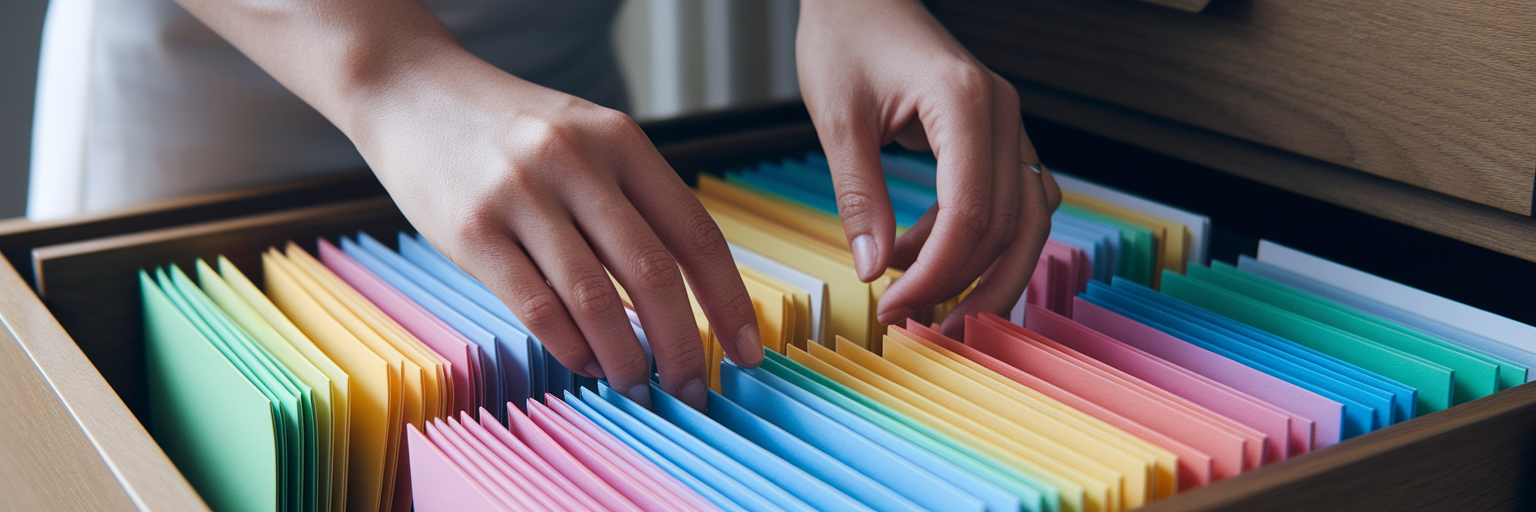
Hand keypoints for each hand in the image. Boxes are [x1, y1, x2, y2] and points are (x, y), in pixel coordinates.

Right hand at [348, 51, 762, 409]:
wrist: (412, 90)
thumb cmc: (508, 130)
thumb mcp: (585, 140)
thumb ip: (629, 203)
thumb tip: (679, 301)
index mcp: (620, 141)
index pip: (695, 233)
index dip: (729, 300)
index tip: (746, 350)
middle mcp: (576, 162)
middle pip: (653, 273)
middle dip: (682, 344)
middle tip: (692, 387)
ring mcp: (521, 194)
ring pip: (595, 299)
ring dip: (625, 357)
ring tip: (637, 384)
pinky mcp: (471, 229)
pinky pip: (535, 305)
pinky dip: (569, 346)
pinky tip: (584, 363)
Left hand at [797, 0, 1061, 337]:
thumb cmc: (846, 40)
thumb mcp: (837, 117)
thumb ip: (860, 194)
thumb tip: (872, 269)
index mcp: (964, 101)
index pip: (971, 212)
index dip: (937, 272)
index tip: (894, 307)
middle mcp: (1003, 113)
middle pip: (1012, 226)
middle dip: (966, 287)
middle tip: (916, 326)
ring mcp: (1009, 125)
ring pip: (1028, 222)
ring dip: (987, 274)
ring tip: (929, 307)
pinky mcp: (998, 138)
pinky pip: (1012, 204)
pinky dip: (978, 243)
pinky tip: (923, 256)